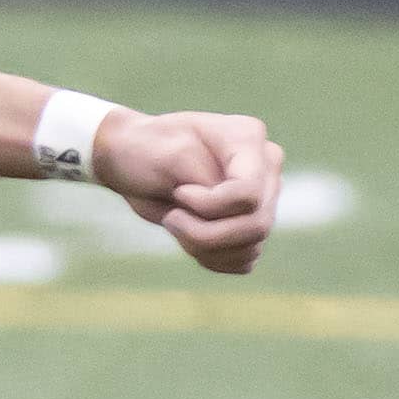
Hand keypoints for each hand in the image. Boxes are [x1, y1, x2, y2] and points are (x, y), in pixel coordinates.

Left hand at [93, 108, 282, 274]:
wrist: (133, 163)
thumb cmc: (146, 149)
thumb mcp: (168, 155)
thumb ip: (204, 178)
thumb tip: (236, 208)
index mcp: (248, 137)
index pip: (249, 192)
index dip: (211, 205)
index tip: (179, 192)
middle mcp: (265, 168)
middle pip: (256, 225)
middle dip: (206, 233)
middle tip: (171, 218)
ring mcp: (264, 199)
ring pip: (251, 247)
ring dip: (205, 248)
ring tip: (175, 223)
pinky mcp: (251, 227)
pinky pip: (244, 260)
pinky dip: (212, 259)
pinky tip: (189, 239)